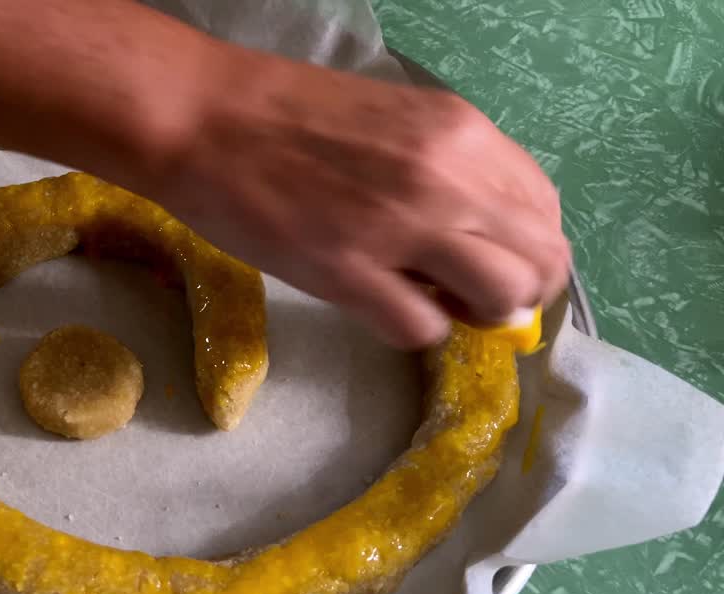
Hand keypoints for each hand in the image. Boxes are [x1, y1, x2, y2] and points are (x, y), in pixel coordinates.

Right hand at [143, 48, 570, 348]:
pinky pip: (423, 329)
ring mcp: (402, 229)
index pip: (543, 209)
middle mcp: (449, 178)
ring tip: (429, 301)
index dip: (526, 248)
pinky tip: (377, 303)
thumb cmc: (284, 113)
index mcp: (461, 133)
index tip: (488, 260)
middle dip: (515, 292)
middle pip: (538, 262)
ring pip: (499, 299)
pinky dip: (411, 327)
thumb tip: (477, 233)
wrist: (201, 118)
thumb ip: (446, 168)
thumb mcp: (392, 121)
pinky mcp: (350, 275)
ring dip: (473, 314)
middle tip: (467, 295)